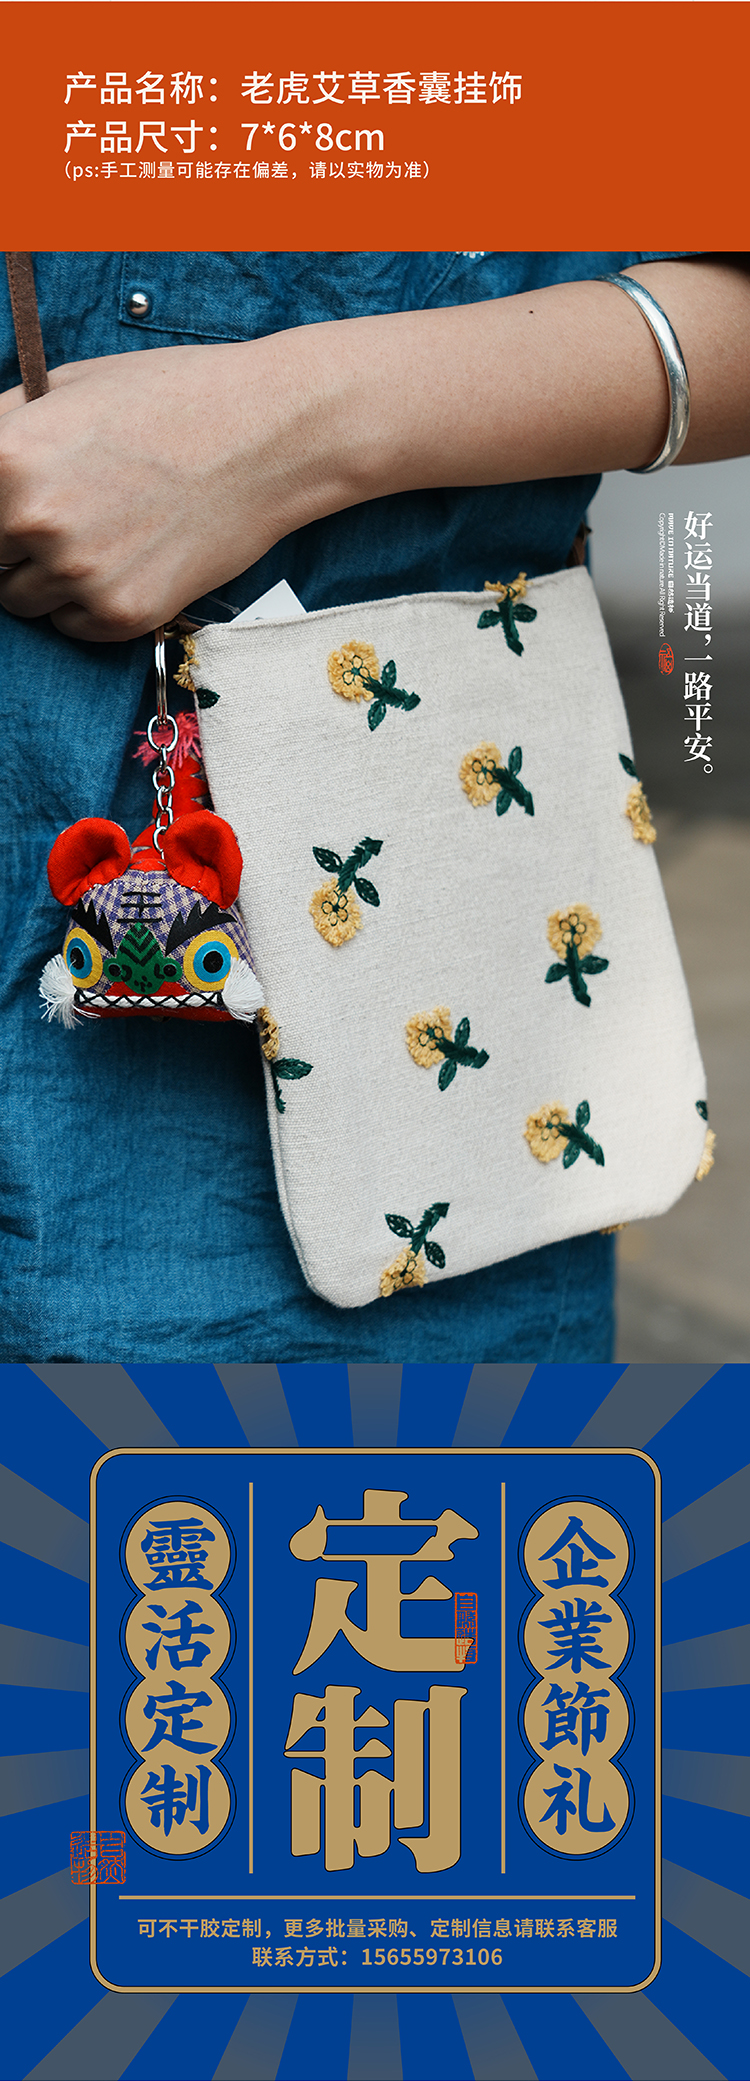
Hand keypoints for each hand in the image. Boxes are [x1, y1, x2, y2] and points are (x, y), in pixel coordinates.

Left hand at [0, 336, 341, 640]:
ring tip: (99, 532)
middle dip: (10, 544)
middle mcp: (35, 522)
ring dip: (45, 576)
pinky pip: (71, 625)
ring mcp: (79, 575)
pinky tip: (128, 557)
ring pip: (21, 599)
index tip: (11, 520)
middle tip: (64, 515)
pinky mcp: (121, 614)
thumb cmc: (170, 399)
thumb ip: (4, 429)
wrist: (266, 436)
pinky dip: (87, 602)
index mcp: (6, 457)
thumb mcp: (66, 388)